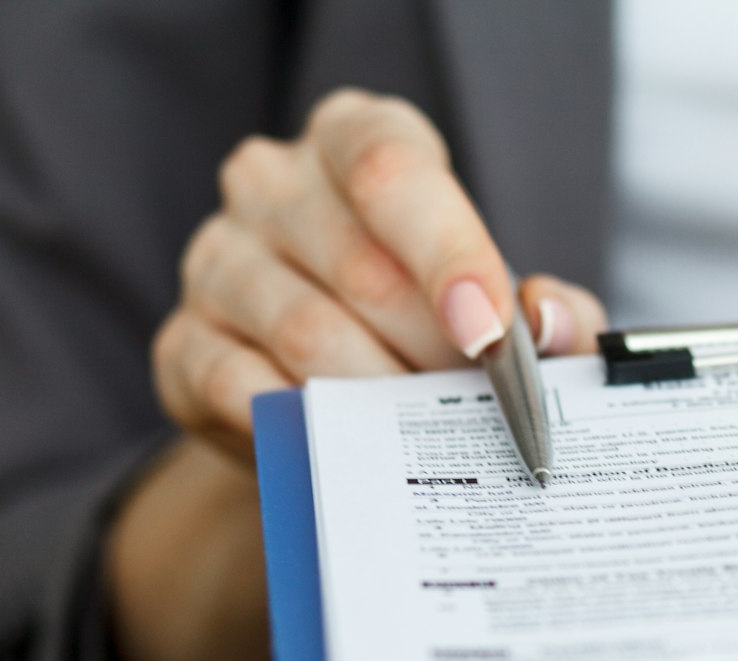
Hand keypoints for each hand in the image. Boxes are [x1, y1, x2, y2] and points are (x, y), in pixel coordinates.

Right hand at [112, 89, 606, 660]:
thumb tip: (552, 322)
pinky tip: (345, 444)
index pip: (390, 171)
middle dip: (434, 353)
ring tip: (427, 432)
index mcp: (357, 139)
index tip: (494, 336)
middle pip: (359, 268)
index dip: (449, 253)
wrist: (347, 396)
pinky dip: (303, 424)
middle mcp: (272, 182)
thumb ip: (555, 312)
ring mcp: (216, 258)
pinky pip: (237, 386)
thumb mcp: (510, 305)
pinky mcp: (182, 343)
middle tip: (479, 408)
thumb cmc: (441, 326)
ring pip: (305, 334)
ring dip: (381, 397)